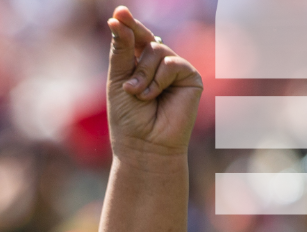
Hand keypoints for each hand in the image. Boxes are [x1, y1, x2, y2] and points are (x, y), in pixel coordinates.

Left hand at [106, 6, 201, 161]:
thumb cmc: (128, 118)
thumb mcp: (118, 80)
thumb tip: (116, 19)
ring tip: (140, 96)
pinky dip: (159, 80)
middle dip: (135, 63)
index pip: (134, 37)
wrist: (144, 144)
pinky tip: (154, 97)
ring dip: (144, 74)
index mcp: (139, 63)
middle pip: (147, 41)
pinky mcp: (190, 77)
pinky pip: (172, 63)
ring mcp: (175, 69)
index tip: (118, 13)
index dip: (127, 25)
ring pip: (158, 50)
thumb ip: (121, 50)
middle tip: (128, 87)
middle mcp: (159, 64)